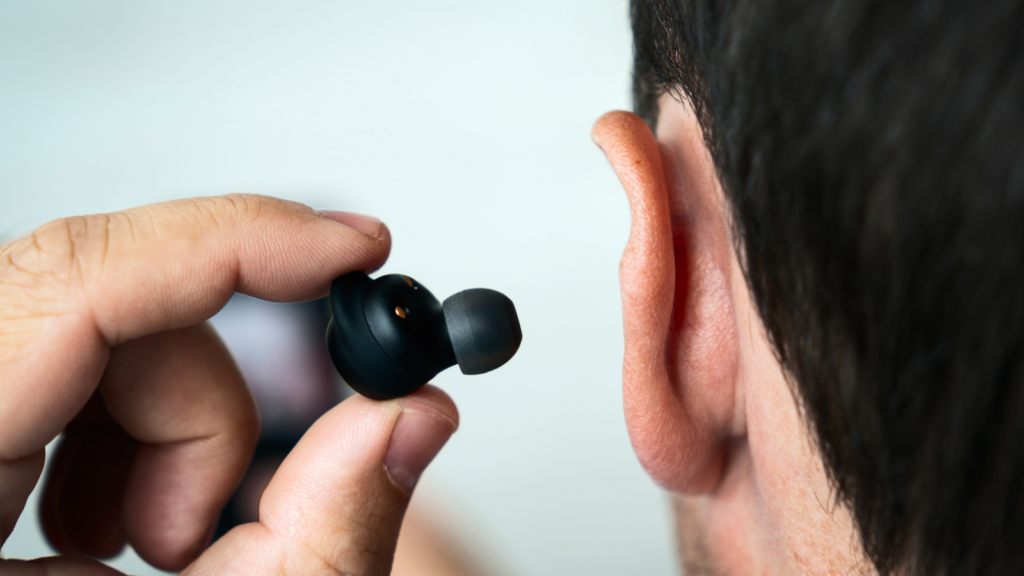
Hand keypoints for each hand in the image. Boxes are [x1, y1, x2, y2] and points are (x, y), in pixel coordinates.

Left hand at [0, 195, 458, 574]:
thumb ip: (322, 532)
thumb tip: (410, 416)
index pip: (76, 286)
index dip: (233, 243)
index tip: (348, 249)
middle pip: (94, 304)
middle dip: (206, 398)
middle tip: (211, 525)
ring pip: (91, 327)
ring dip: (166, 427)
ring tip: (151, 550)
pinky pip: (66, 360)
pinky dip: (129, 429)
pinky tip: (108, 527)